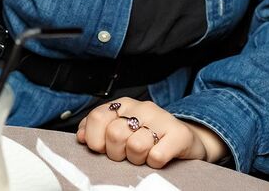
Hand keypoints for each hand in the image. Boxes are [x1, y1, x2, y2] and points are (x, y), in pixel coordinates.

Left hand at [76, 98, 226, 167]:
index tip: (102, 149)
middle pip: (114, 134)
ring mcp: (162, 119)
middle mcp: (143, 107)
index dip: (96, 139)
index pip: (98, 117)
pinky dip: (154, 163)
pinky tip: (158, 158)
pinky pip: (157, 156)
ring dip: (137, 159)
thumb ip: (98, 130)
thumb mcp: (121, 129)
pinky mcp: (179, 135)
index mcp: (124, 105)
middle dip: (117, 153)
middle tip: (126, 155)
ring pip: (136, 146)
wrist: (186, 139)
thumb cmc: (149, 137)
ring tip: (144, 156)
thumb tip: (82, 136)